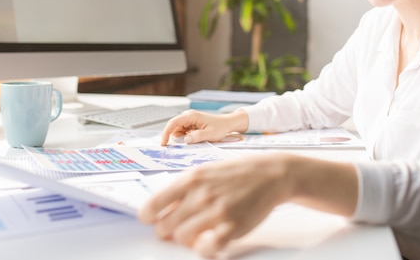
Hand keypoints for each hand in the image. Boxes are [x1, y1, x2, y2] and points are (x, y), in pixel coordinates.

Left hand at [137, 153, 294, 257]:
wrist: (271, 173)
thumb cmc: (238, 172)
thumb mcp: (206, 170)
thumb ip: (183, 188)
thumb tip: (160, 208)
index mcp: (191, 179)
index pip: (152, 205)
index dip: (148, 217)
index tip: (151, 220)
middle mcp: (201, 195)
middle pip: (164, 226)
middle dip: (168, 230)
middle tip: (179, 227)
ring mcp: (216, 211)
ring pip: (182, 238)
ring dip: (187, 238)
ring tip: (198, 232)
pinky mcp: (232, 227)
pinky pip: (205, 248)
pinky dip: (204, 248)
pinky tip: (210, 240)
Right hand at [160, 109, 248, 144]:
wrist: (227, 124)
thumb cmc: (220, 127)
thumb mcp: (210, 134)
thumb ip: (197, 137)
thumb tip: (185, 140)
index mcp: (191, 116)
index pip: (173, 123)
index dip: (166, 133)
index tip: (163, 143)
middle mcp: (188, 116)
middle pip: (174, 128)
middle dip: (176, 137)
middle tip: (186, 144)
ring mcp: (189, 120)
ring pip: (178, 131)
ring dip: (182, 138)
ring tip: (196, 139)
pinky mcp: (190, 124)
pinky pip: (183, 132)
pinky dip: (185, 137)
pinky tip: (195, 138)